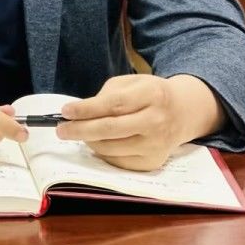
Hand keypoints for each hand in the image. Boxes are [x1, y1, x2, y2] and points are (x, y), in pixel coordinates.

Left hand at [56, 74, 223, 170]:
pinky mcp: (152, 162)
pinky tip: (96, 143)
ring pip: (112, 148)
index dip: (87, 109)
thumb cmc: (150, 94)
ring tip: (78, 133)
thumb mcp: (132, 82)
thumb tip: (81, 113)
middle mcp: (156, 122)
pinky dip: (102, 153)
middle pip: (111, 129)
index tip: (66, 111)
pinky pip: (118, 161)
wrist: (182, 113)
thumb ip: (108, 94)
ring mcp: (156, 145)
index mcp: (153, 95)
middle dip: (81, 130)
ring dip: (89, 142)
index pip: (114, 105)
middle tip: (61, 129)